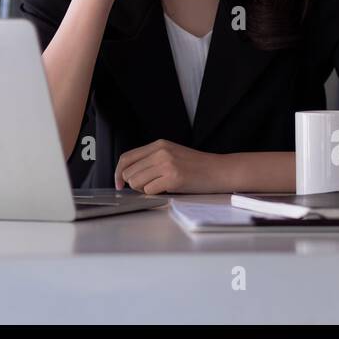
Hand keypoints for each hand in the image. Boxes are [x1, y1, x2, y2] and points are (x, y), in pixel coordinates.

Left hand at [114, 140, 232, 193]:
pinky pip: (150, 190)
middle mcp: (160, 152)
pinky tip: (167, 189)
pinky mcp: (173, 178)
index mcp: (158, 145)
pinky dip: (155, 193)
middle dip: (134, 184)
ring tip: (160, 187)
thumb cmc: (197, 166)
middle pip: (129, 172)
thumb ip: (152, 159)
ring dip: (144, 189)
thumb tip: (129, 174)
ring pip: (136, 182)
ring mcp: (167, 164)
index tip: (119, 183)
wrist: (219, 170)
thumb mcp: (172, 154)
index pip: (126, 158)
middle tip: (149, 186)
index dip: (118, 172)